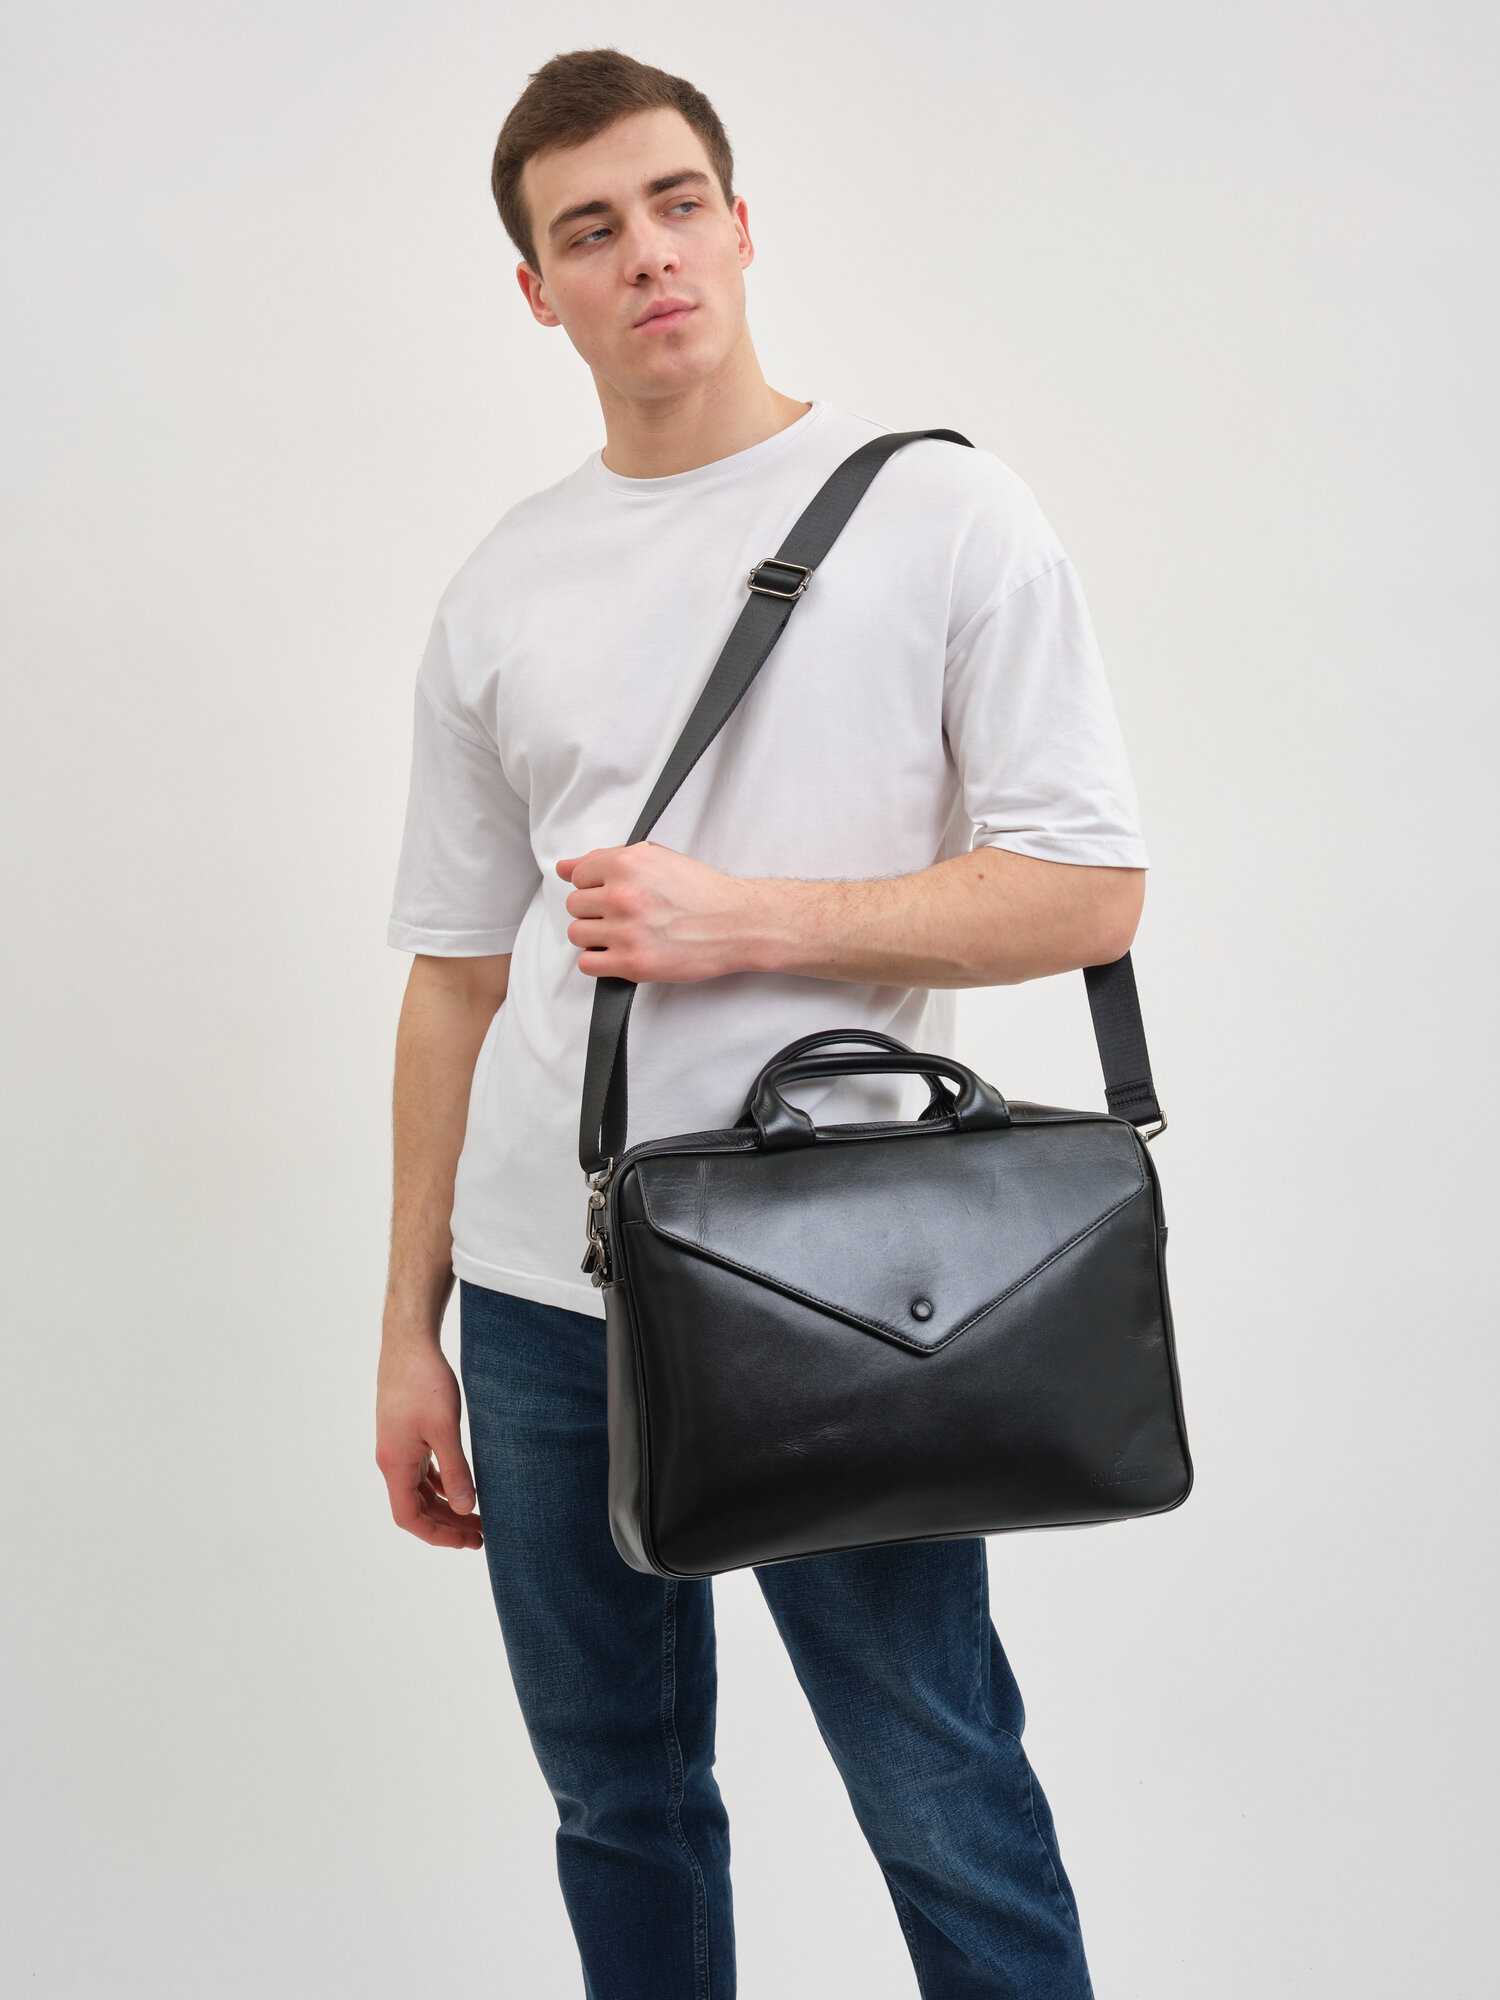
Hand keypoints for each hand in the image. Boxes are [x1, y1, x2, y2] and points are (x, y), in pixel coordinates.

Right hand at [375, 1337, 482, 1550]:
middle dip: (447, 1524)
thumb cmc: (423, 1382)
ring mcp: (398, 1446)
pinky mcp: (406, 1432)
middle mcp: (392, 1459)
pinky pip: (422, 1469)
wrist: (409, 1342)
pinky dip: (441, 1482)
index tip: (466, 1542)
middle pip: (416, 1506)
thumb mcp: (444, 1429)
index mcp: (395, 1464)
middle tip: (481, 1534)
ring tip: (476, 1515)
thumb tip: (467, 1507)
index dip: (437, 1535)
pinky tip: (460, 1484)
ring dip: (446, 1504)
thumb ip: (456, 1470)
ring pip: (420, 1489)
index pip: (410, 1517)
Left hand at [556, 840, 757, 982]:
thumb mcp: (655, 858)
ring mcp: (626, 932)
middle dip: (595, 910)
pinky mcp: (632, 964)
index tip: (615, 893)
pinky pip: (587, 963)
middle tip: (623, 915)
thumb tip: (564, 867)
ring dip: (594, 935)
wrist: (735, 923)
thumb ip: (606, 859)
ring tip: (621, 934)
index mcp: (626, 864)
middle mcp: (622, 896)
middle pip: (574, 906)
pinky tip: (619, 953)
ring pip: (577, 934)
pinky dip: (598, 960)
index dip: (596, 884)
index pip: (578, 875)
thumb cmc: (700, 890)